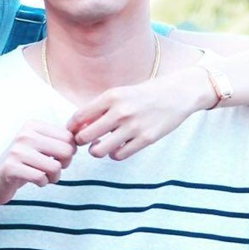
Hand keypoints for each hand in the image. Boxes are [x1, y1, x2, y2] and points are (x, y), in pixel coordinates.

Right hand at [0, 121, 76, 208]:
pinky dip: (43, 183)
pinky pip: (41, 178)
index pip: (68, 137)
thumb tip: (83, 134)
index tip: (57, 158)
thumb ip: (58, 140)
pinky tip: (35, 181)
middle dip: (64, 165)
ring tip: (45, 177)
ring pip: (56, 167)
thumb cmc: (23, 165)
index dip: (69, 152)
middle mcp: (24, 134)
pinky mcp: (11, 168)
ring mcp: (16, 151)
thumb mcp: (39, 146)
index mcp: (32, 125)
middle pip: (66, 151)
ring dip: (54, 177)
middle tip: (53, 170)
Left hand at [67, 67, 213, 159]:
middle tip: (85, 141)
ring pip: (99, 150)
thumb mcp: (120, 93)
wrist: (177, 94)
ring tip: (101, 146)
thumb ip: (100, 108)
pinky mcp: (146, 139)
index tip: (72, 132)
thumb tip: (77, 127)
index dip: (71, 128)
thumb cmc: (144, 94)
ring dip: (96, 151)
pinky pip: (119, 155)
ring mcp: (133, 127)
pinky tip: (118, 148)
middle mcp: (120, 111)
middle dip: (81, 141)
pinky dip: (114, 154)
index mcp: (111, 96)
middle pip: (85, 136)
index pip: (79, 116)